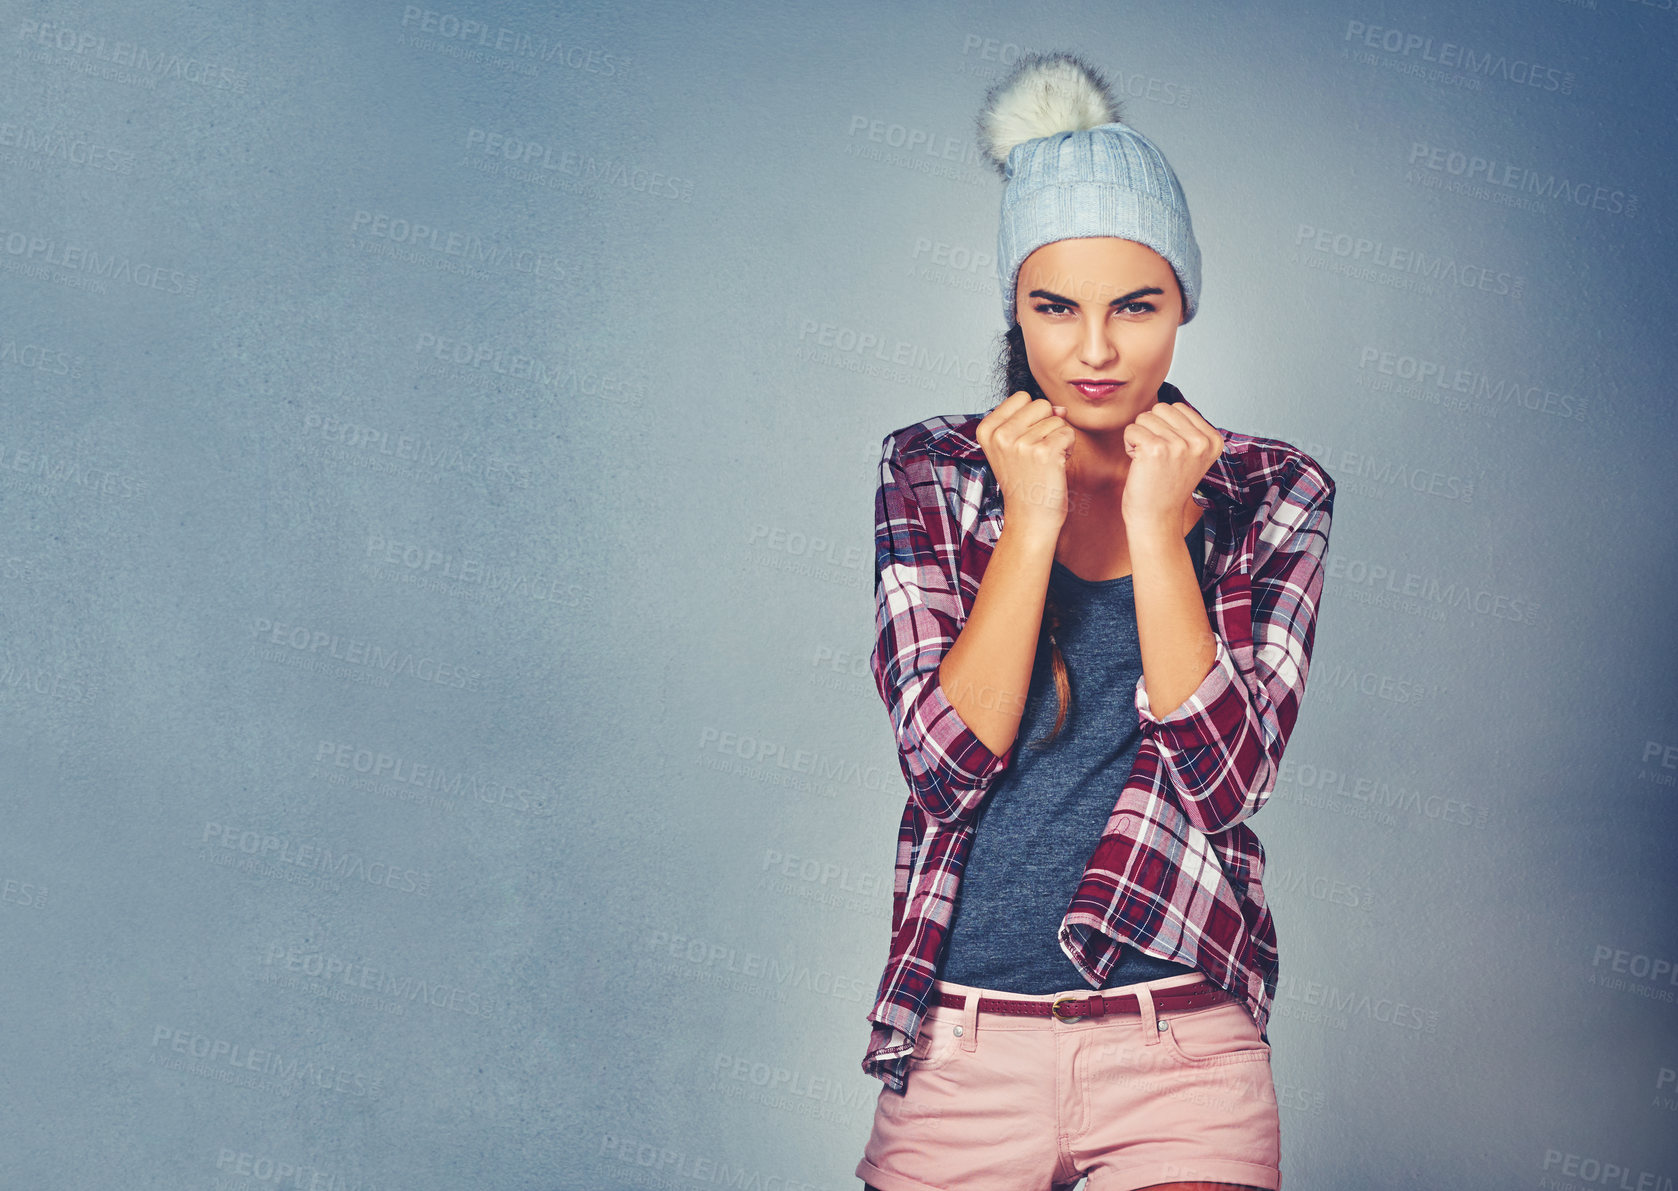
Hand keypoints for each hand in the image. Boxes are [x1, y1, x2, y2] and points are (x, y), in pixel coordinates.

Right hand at [975, 391, 1075, 537]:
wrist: (1029, 519)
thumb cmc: (1024, 482)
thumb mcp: (1013, 446)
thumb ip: (1031, 419)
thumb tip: (1061, 408)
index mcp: (987, 429)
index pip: (1021, 397)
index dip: (1031, 417)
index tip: (1024, 443)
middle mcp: (1001, 435)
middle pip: (1041, 404)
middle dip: (1047, 425)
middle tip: (1037, 453)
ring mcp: (1021, 443)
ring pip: (1058, 419)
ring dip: (1058, 439)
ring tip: (1045, 462)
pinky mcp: (1044, 453)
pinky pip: (1068, 432)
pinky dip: (1068, 448)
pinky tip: (1055, 466)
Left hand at [1120, 398, 1223, 531]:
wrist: (1157, 518)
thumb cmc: (1167, 486)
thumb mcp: (1190, 455)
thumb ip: (1187, 428)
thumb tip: (1166, 404)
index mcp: (1213, 440)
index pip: (1178, 407)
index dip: (1166, 428)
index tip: (1170, 454)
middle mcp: (1200, 441)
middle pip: (1160, 408)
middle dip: (1151, 429)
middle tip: (1157, 458)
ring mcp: (1179, 445)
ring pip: (1144, 417)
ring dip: (1140, 438)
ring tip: (1149, 462)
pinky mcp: (1156, 449)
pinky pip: (1131, 429)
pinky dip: (1128, 445)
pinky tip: (1139, 464)